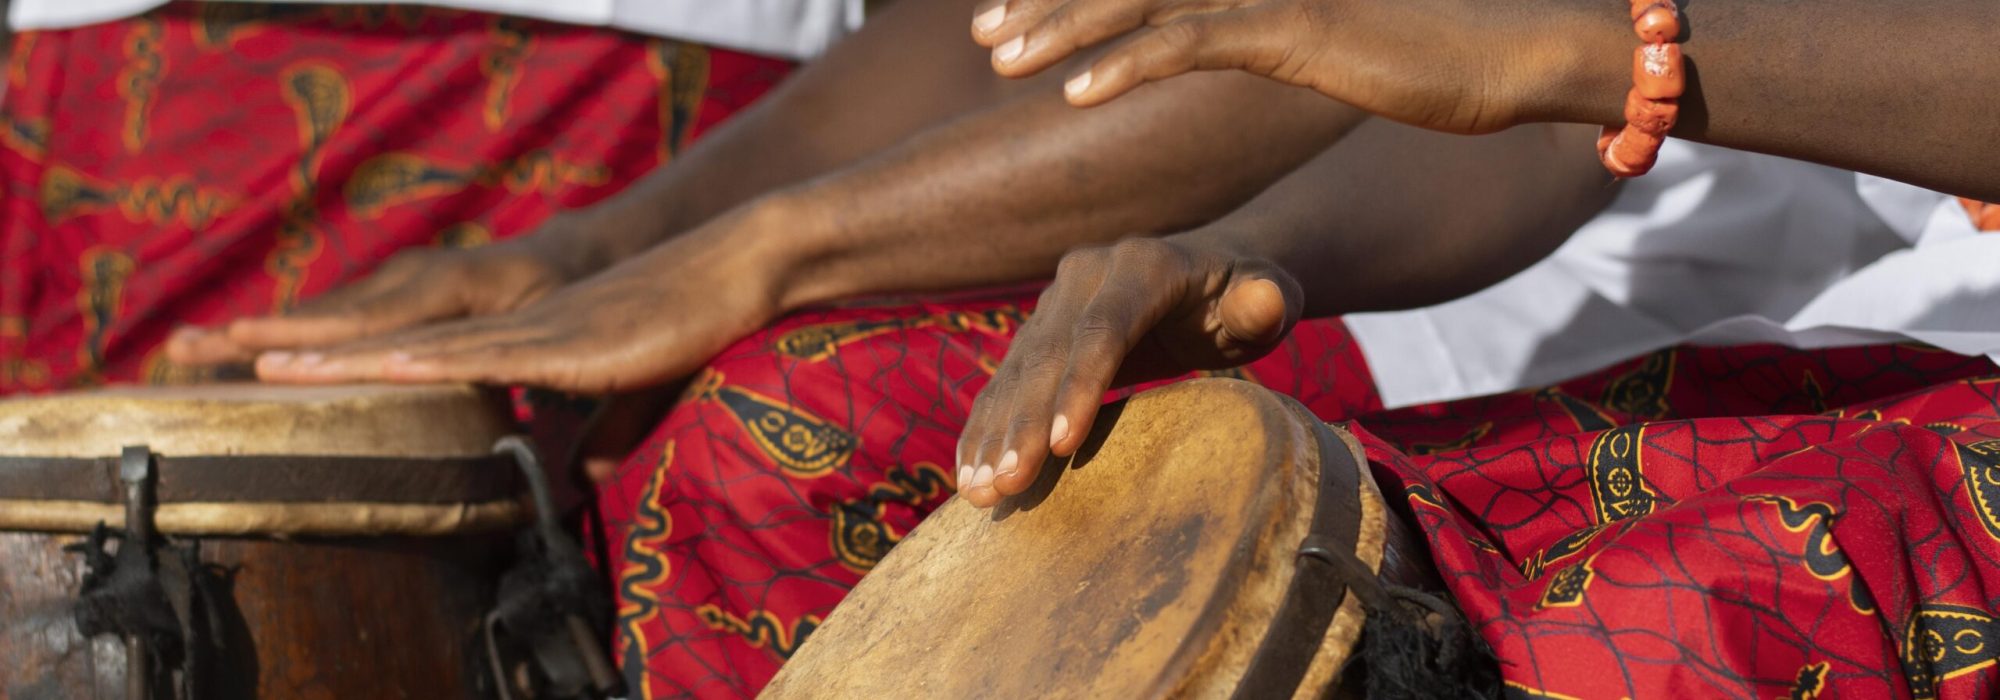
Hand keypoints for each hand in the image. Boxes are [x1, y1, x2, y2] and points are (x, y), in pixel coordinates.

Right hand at [166, 213, 602, 365]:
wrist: (566, 252)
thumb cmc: (572, 303)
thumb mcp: (572, 342)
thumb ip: (568, 400)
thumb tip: (576, 476)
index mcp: (455, 289)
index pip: (378, 325)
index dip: (321, 348)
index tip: (264, 363)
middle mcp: (413, 278)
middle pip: (328, 315)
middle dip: (257, 333)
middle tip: (189, 349)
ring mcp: (394, 280)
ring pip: (318, 313)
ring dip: (252, 330)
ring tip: (183, 348)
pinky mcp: (384, 291)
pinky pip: (328, 314)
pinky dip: (281, 329)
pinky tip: (231, 348)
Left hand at [249, 209, 783, 392]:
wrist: (733, 272)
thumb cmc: (690, 327)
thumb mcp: (634, 397)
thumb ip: (604, 438)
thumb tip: (585, 483)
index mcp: (520, 341)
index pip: (420, 358)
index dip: (353, 366)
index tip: (287, 376)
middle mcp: (510, 329)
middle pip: (397, 346)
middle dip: (317, 357)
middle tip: (233, 362)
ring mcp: (533, 331)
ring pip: (423, 349)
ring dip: (347, 359)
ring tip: (271, 366)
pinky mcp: (564, 344)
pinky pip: (482, 357)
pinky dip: (423, 364)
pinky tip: (374, 367)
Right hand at [955, 236, 1300, 507]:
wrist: (1212, 266)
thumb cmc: (1247, 291)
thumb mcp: (1269, 292)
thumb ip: (1266, 301)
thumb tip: (1264, 302)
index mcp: (1143, 265)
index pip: (1104, 328)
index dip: (1080, 385)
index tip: (1059, 445)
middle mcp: (1087, 275)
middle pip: (1049, 354)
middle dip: (1023, 423)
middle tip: (1006, 485)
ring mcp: (1058, 302)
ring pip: (1017, 371)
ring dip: (994, 433)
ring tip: (978, 493)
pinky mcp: (1043, 331)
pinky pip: (1007, 381)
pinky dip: (987, 427)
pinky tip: (969, 474)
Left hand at [970, 0, 1602, 133]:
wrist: (1519, 50)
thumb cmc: (1436, 53)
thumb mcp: (1337, 42)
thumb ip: (1276, 34)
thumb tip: (1233, 45)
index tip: (1019, 15)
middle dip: (1047, 2)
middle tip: (985, 33)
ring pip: (1143, 1)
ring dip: (1061, 29)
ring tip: (999, 56)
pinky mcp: (1297, 25)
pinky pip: (1192, 43)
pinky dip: (1125, 66)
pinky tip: (1073, 94)